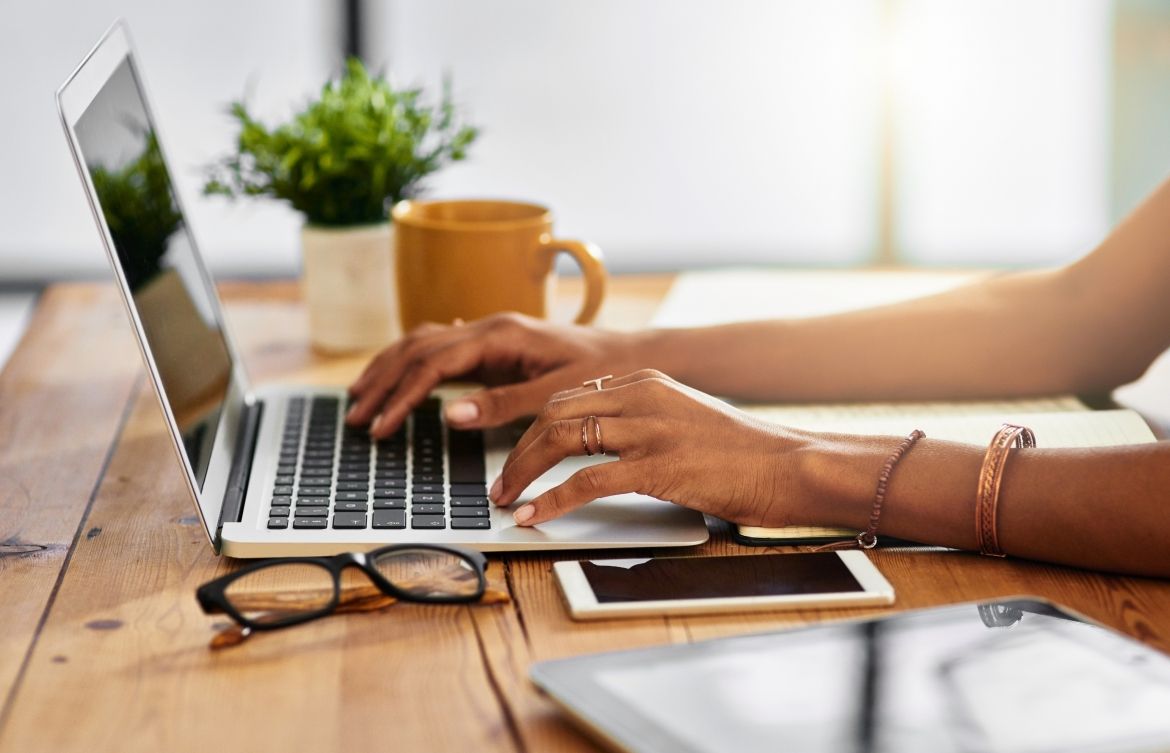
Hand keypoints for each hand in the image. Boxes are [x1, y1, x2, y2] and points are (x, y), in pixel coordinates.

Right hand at [346, 313, 643, 437]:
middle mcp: (489, 327)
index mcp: (501, 335)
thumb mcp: (556, 394)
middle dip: (382, 382)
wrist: (631, 355)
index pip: (433, 363)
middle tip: (355, 417)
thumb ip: (503, 404)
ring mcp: (490, 333)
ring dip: (389, 369)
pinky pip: (440, 347)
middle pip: (416, 348)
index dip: (401, 396)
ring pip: (423, 342)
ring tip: (361, 398)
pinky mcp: (495, 345)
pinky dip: (412, 362)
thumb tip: (450, 414)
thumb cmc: (601, 372)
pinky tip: (398, 373)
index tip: (381, 427)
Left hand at [491, 369, 824, 526]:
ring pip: (561, 439)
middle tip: (500, 482)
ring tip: (506, 498)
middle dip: (517, 449)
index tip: (514, 454)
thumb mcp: (684, 419)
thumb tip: (597, 446)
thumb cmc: (743, 452)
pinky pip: (587, 480)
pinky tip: (535, 514)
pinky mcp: (658, 465)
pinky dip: (552, 499)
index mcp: (646, 381)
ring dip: (523, 472)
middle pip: (555, 413)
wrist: (789, 465)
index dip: (532, 428)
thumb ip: (643, 421)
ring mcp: (649, 428)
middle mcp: (642, 396)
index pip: (569, 397)